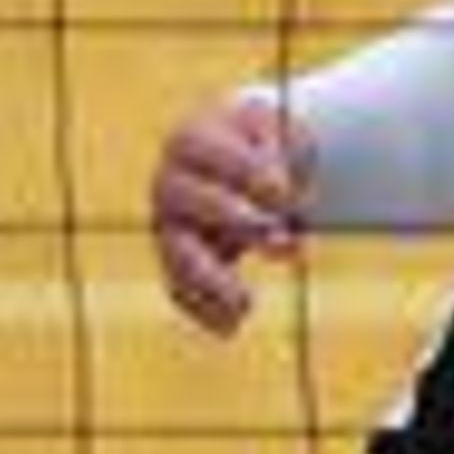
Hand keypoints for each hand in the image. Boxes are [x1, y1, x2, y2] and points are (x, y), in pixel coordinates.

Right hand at [151, 86, 307, 334]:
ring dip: (211, 278)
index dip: (242, 168)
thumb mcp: (276, 128)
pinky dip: (203, 310)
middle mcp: (170, 182)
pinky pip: (180, 290)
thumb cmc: (263, 143)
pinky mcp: (179, 261)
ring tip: (245, 301)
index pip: (202, 147)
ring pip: (176, 252)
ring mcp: (171, 225)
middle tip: (278, 236)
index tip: (283, 190)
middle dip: (232, 217)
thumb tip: (277, 191)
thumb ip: (277, 148)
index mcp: (190, 139)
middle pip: (183, 197)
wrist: (251, 164)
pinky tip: (231, 326)